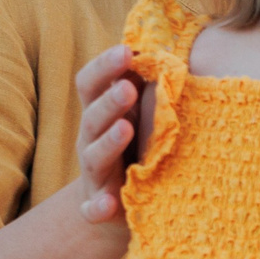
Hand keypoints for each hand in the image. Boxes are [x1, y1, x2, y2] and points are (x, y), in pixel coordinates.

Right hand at [72, 43, 147, 227]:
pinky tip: (107, 206)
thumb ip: (147, 88)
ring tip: (126, 128)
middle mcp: (90, 141)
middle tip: (129, 87)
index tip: (127, 50)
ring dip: (108, 142)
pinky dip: (97, 208)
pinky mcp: (97, 207)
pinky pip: (92, 209)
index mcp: (100, 115)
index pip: (91, 84)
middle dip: (110, 102)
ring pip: (93, 158)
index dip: (105, 66)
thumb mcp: (140, 117)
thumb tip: (169, 48)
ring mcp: (93, 175)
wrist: (117, 206)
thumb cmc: (136, 149)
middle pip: (92, 117)